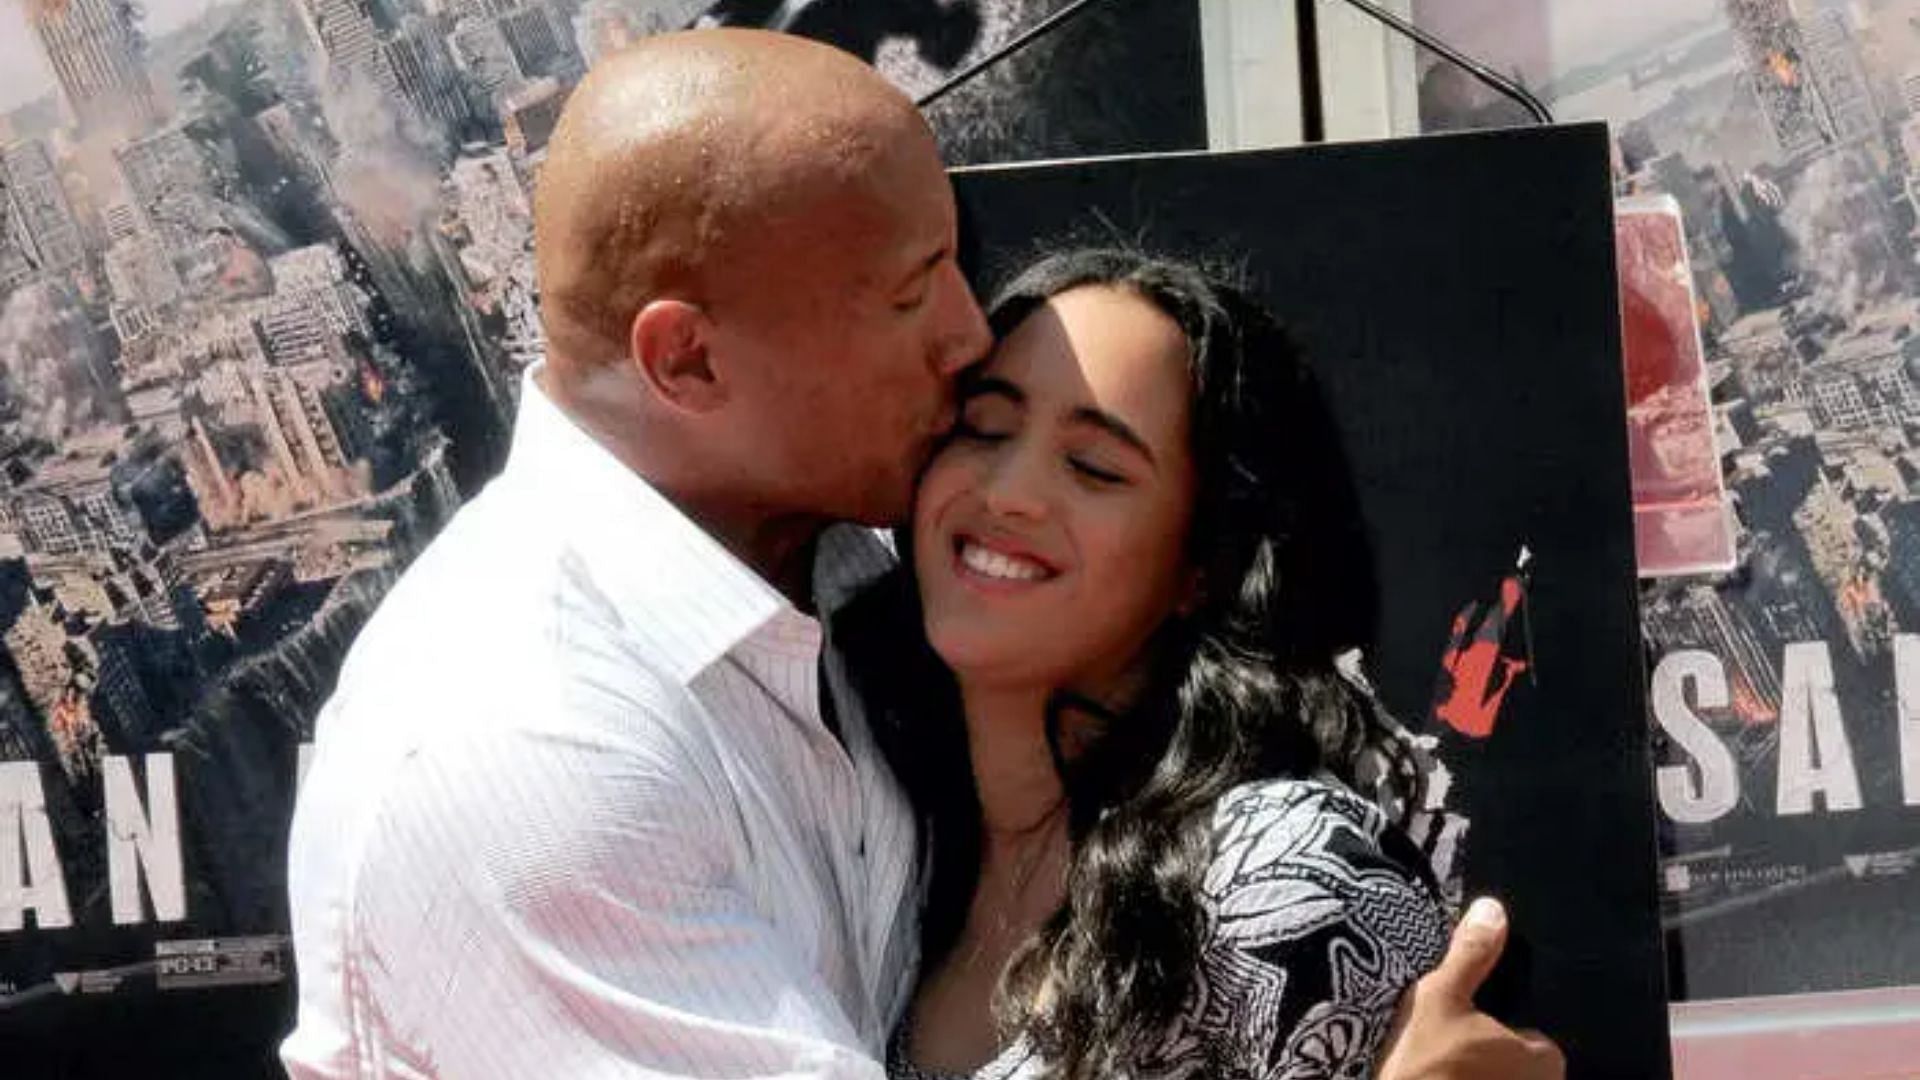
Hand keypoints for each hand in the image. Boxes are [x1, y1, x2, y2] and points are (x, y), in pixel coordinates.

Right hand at [1376, 898, 1564, 1079]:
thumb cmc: (1425, 1063)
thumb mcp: (1440, 997)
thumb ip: (1471, 954)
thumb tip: (1493, 907)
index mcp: (1544, 1059)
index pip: (1535, 1039)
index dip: (1502, 1033)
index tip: (1468, 1031)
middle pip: (1520, 1067)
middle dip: (1495, 1061)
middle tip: (1451, 1051)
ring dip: (1482, 1076)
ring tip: (1441, 1068)